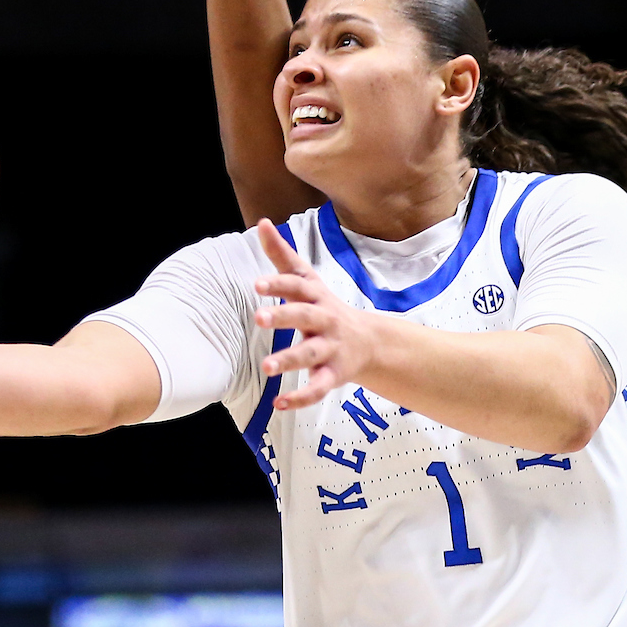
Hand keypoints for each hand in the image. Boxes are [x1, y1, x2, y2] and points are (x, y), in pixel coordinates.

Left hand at [253, 219, 372, 409]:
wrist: (369, 342)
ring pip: (310, 355)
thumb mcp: (307, 279)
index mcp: (316, 297)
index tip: (256, 284)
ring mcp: (330, 349)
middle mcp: (324, 321)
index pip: (297, 286)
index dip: (278, 285)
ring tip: (266, 367)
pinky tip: (278, 404)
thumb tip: (261, 222)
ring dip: (289, 360)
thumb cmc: (325, 306)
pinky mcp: (333, 375)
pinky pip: (317, 388)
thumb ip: (282, 254)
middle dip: (283, 317)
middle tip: (258, 319)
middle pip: (305, 317)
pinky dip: (300, 398)